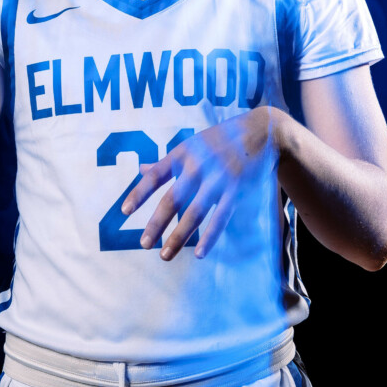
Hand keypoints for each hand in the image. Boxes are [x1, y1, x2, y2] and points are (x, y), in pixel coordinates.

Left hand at [121, 106, 277, 260]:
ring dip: (178, 236)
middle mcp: (198, 166)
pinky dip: (209, 237)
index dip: (139, 193)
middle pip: (172, 199)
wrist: (262, 131)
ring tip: (165, 255)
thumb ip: (167, 161)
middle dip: (156, 223)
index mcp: (183, 153)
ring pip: (194, 213)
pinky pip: (220, 217)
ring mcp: (218, 179)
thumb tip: (141, 170)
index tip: (124, 212)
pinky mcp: (237, 190)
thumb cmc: (221, 140)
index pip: (155, 176)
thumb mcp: (192, 144)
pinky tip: (198, 254)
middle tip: (144, 244)